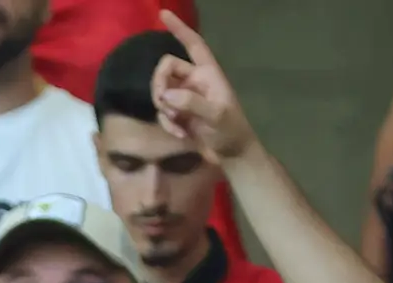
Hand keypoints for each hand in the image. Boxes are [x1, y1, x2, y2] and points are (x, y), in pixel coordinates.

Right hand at [148, 11, 253, 159]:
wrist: (232, 157)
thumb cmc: (231, 132)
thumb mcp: (216, 117)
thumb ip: (192, 103)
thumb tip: (166, 95)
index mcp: (208, 74)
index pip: (193, 44)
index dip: (180, 29)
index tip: (163, 14)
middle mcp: (194, 81)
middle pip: (166, 68)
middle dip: (159, 84)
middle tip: (163, 103)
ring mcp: (185, 98)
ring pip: (161, 90)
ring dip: (163, 107)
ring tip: (176, 124)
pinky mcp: (179, 114)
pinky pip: (163, 111)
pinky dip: (167, 122)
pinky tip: (179, 134)